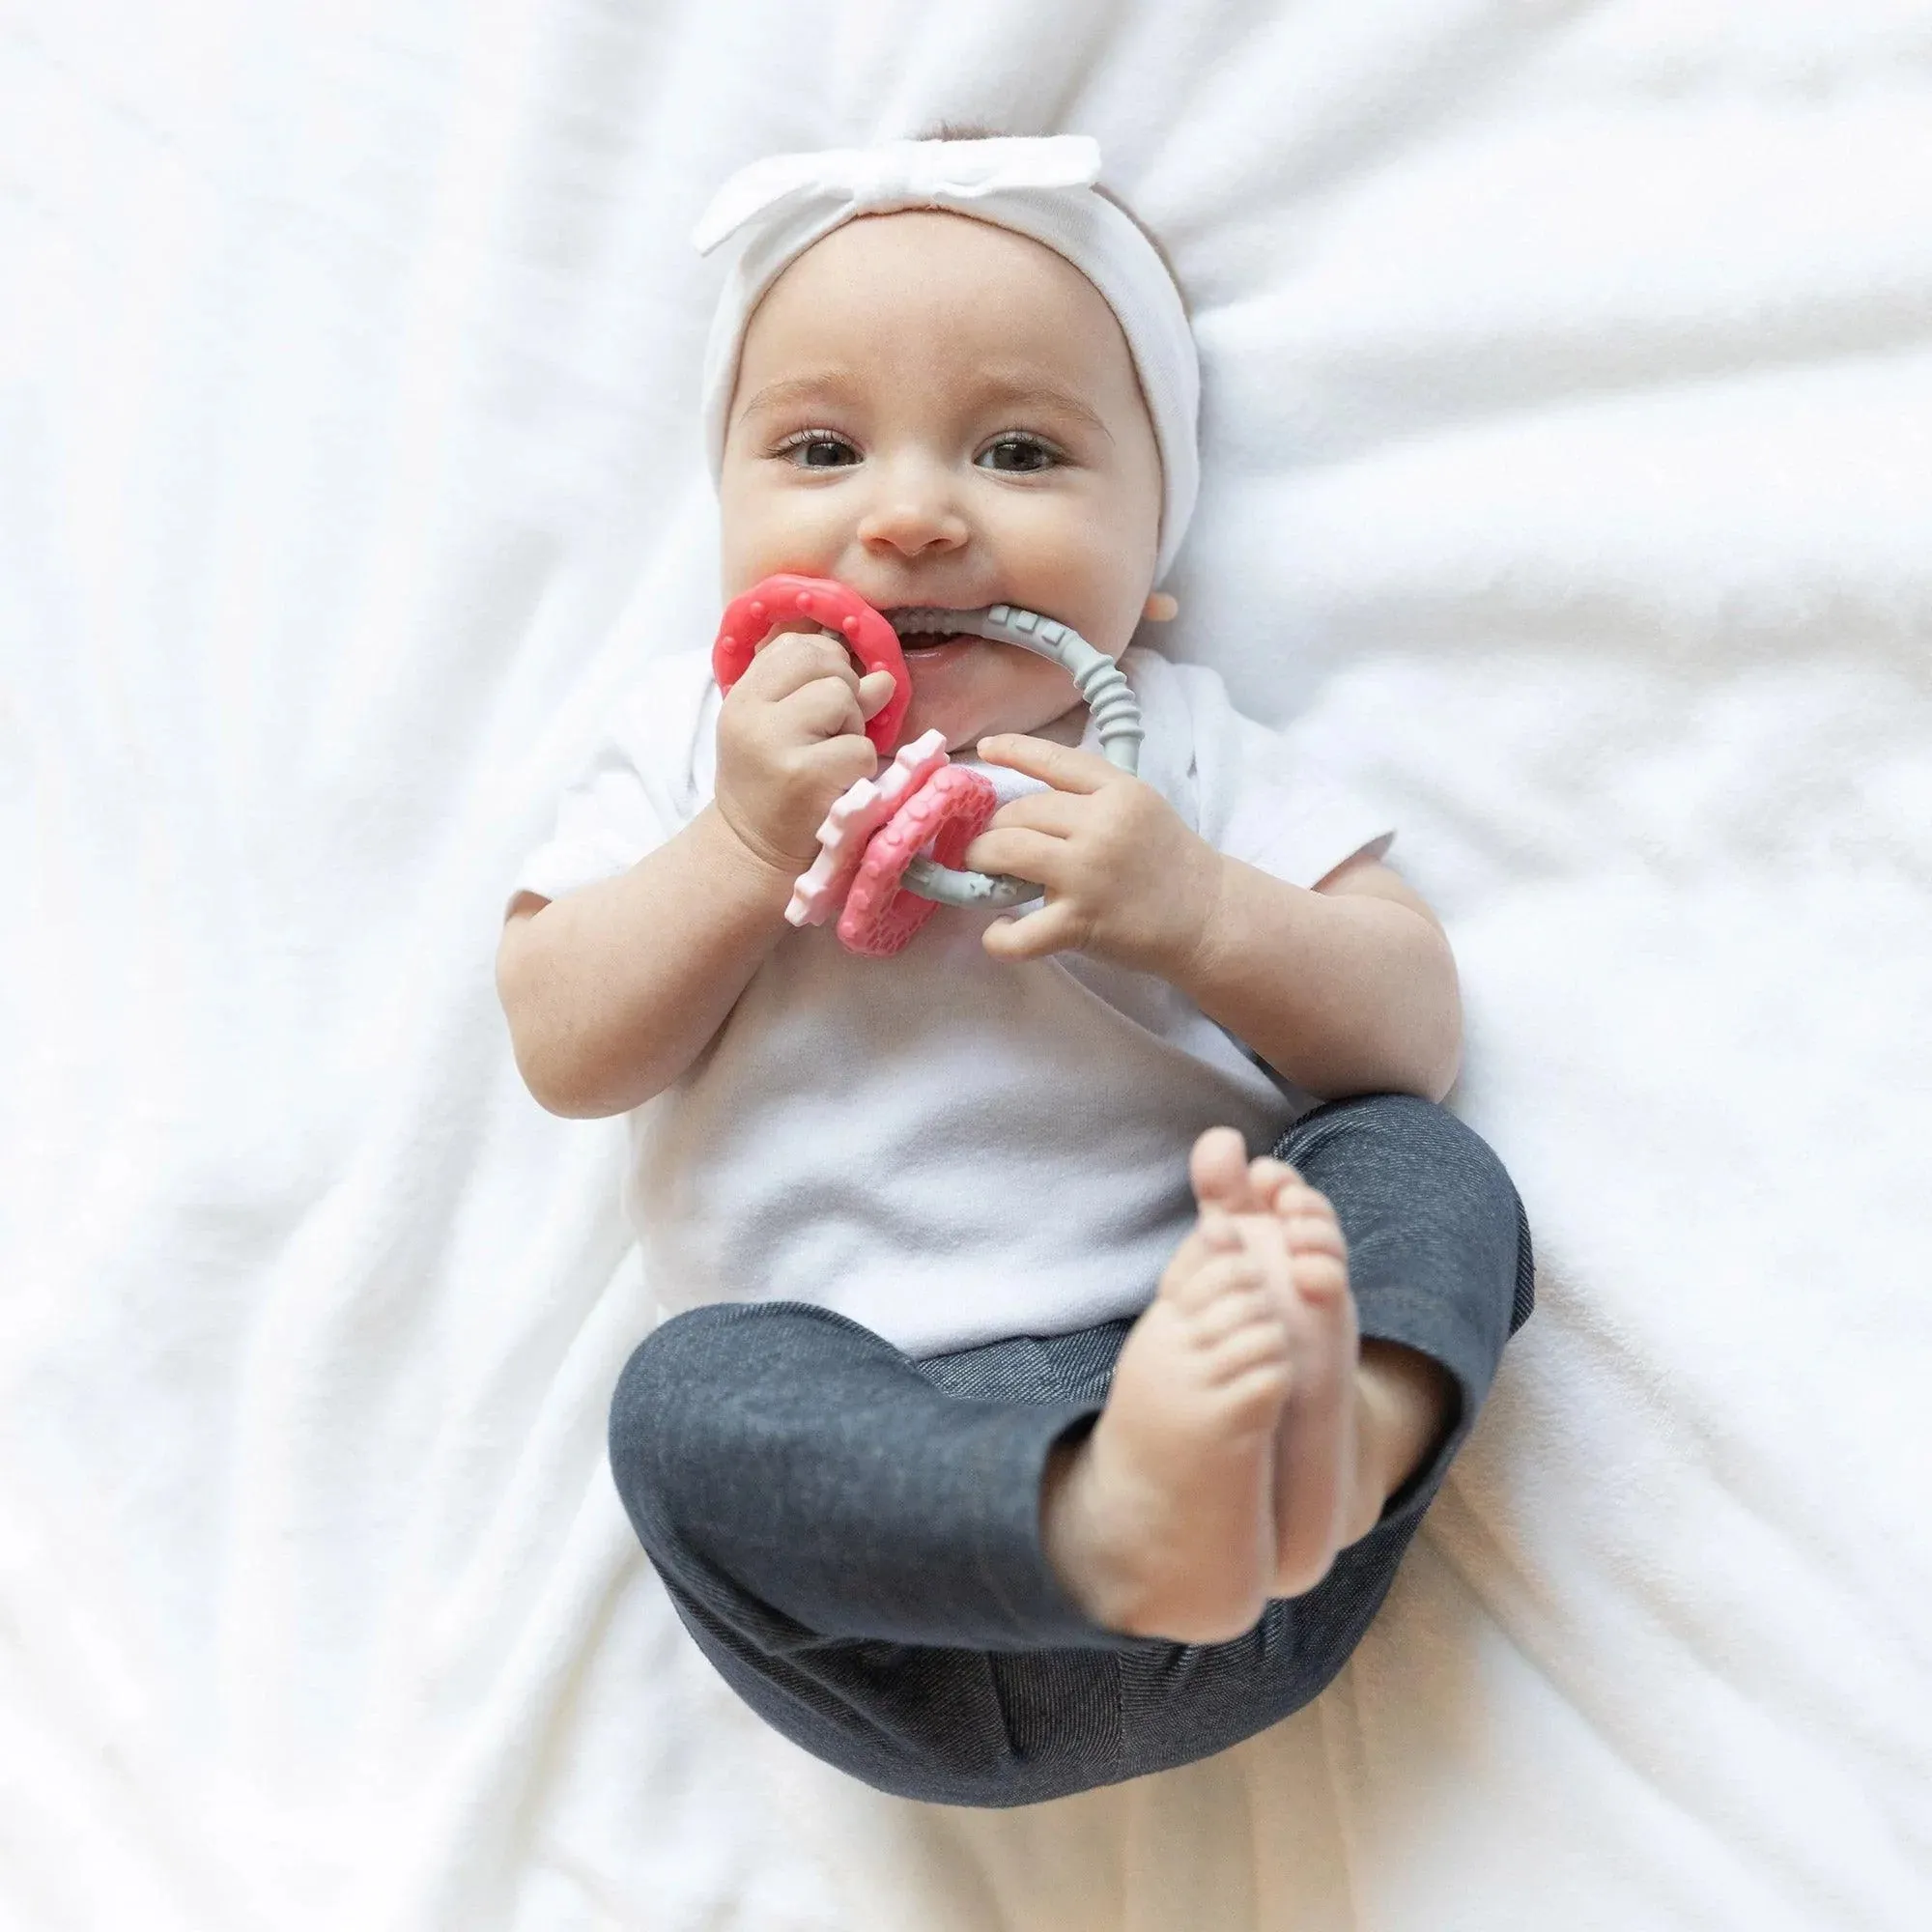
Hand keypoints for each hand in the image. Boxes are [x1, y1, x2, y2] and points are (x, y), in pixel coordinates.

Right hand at [714, 629, 898, 876]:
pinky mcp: (806, 777)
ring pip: (843, 700)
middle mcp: (752, 713)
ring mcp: (776, 743)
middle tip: (830, 736)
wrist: (752, 856)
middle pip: (824, 664)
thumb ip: (831, 697)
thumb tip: (884, 678)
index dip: (827, 666)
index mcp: (742, 696)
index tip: (824, 704)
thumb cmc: (774, 790)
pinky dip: (861, 769)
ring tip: (831, 763)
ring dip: (853, 732)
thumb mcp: (786, 734)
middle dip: (843, 695)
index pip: (796, 645)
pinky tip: (838, 788)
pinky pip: (861, 748)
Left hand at [963, 734, 1224, 974]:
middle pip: (1019, 812)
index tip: (986, 750)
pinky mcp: (1080, 922)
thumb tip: (1025, 804)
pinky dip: (1000, 936)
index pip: (1054, 760)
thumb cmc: (1169, 861)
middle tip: (993, 845)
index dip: (1014, 750)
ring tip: (984, 871)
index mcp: (1118, 792)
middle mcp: (1101, 825)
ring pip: (1006, 852)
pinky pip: (1021, 932)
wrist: (1209, 916)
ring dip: (983, 860)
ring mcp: (1088, 874)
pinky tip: (1000, 930)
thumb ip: (1092, 795)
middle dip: (995, 828)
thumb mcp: (1141, 806)